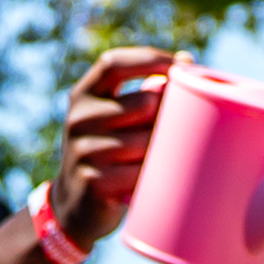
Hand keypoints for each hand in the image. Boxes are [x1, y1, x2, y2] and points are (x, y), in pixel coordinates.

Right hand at [45, 44, 178, 258]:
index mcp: (84, 95)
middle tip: (174, 130)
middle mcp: (78, 118)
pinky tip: (148, 180)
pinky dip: (151, 176)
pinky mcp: (94, 181)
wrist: (76, 204)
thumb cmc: (111, 152)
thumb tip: (187, 61)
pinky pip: (140, 172)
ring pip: (145, 141)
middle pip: (142, 103)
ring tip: (157, 159)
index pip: (114, 63)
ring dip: (160, 150)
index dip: (150, 59)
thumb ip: (145, 93)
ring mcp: (83, 150)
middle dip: (166, 116)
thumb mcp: (116, 119)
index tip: (182, 64)